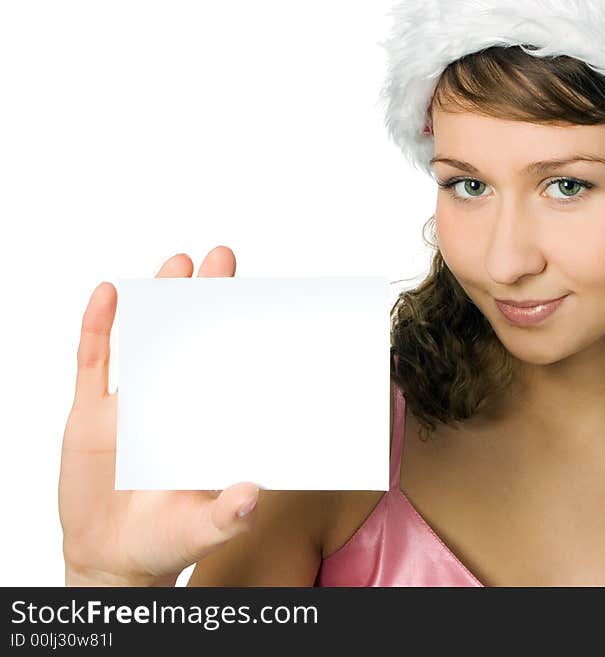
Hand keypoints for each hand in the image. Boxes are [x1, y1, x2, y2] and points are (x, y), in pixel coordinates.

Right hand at [59, 246, 260, 585]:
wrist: (108, 560)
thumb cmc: (164, 543)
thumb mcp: (199, 530)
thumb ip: (225, 515)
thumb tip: (253, 496)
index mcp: (204, 423)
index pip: (227, 369)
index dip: (241, 334)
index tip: (262, 299)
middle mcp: (172, 405)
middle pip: (189, 341)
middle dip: (206, 298)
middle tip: (222, 258)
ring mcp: (131, 406)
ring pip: (144, 341)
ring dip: (158, 301)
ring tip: (177, 264)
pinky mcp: (91, 414)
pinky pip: (94, 362)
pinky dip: (99, 327)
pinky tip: (110, 294)